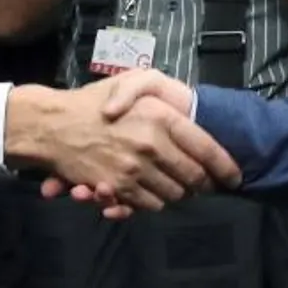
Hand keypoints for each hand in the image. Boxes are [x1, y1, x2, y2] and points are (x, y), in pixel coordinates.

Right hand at [6, 77, 239, 212]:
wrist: (52, 125)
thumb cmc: (95, 101)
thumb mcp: (134, 82)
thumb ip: (167, 97)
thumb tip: (197, 124)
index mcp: (160, 116)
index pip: (207, 149)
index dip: (226, 167)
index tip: (235, 177)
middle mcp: (151, 144)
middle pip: (195, 178)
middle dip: (204, 185)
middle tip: (205, 184)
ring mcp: (134, 169)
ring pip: (175, 195)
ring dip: (178, 193)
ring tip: (175, 185)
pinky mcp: (118, 188)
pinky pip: (150, 205)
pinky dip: (154, 202)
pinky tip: (150, 190)